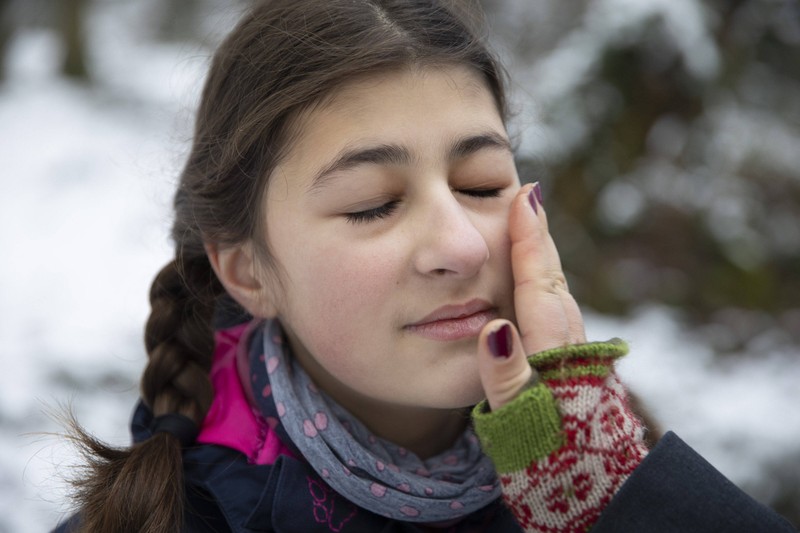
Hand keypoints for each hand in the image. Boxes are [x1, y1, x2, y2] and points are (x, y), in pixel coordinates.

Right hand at [472, 183, 647, 531]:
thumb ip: (507, 380)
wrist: (604, 503)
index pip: (538, 285)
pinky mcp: (579, 378)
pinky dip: (546, 294)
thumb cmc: (557, 470)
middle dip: (540, 241)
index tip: (527, 197)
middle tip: (528, 201)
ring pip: (559, 300)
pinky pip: (559, 320)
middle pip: (554, 284)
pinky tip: (539, 299)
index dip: (530, 241)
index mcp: (553, 356)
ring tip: (530, 238)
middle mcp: (570, 352)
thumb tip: (493, 327)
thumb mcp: (522, 429)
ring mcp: (579, 364)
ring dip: (545, 265)